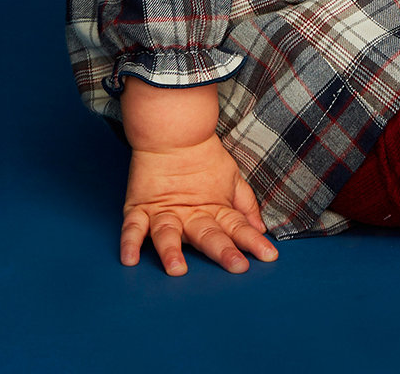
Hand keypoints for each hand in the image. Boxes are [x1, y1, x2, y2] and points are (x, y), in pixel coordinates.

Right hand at [120, 132, 278, 275]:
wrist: (174, 130)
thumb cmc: (204, 156)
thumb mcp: (232, 178)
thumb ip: (245, 205)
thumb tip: (260, 228)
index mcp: (214, 208)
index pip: (236, 228)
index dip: (253, 242)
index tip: (270, 257)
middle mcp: (190, 214)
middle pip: (208, 235)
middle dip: (223, 251)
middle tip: (237, 266)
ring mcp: (164, 210)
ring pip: (168, 234)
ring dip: (172, 251)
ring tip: (177, 269)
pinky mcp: (140, 206)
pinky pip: (133, 226)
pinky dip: (130, 242)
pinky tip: (130, 258)